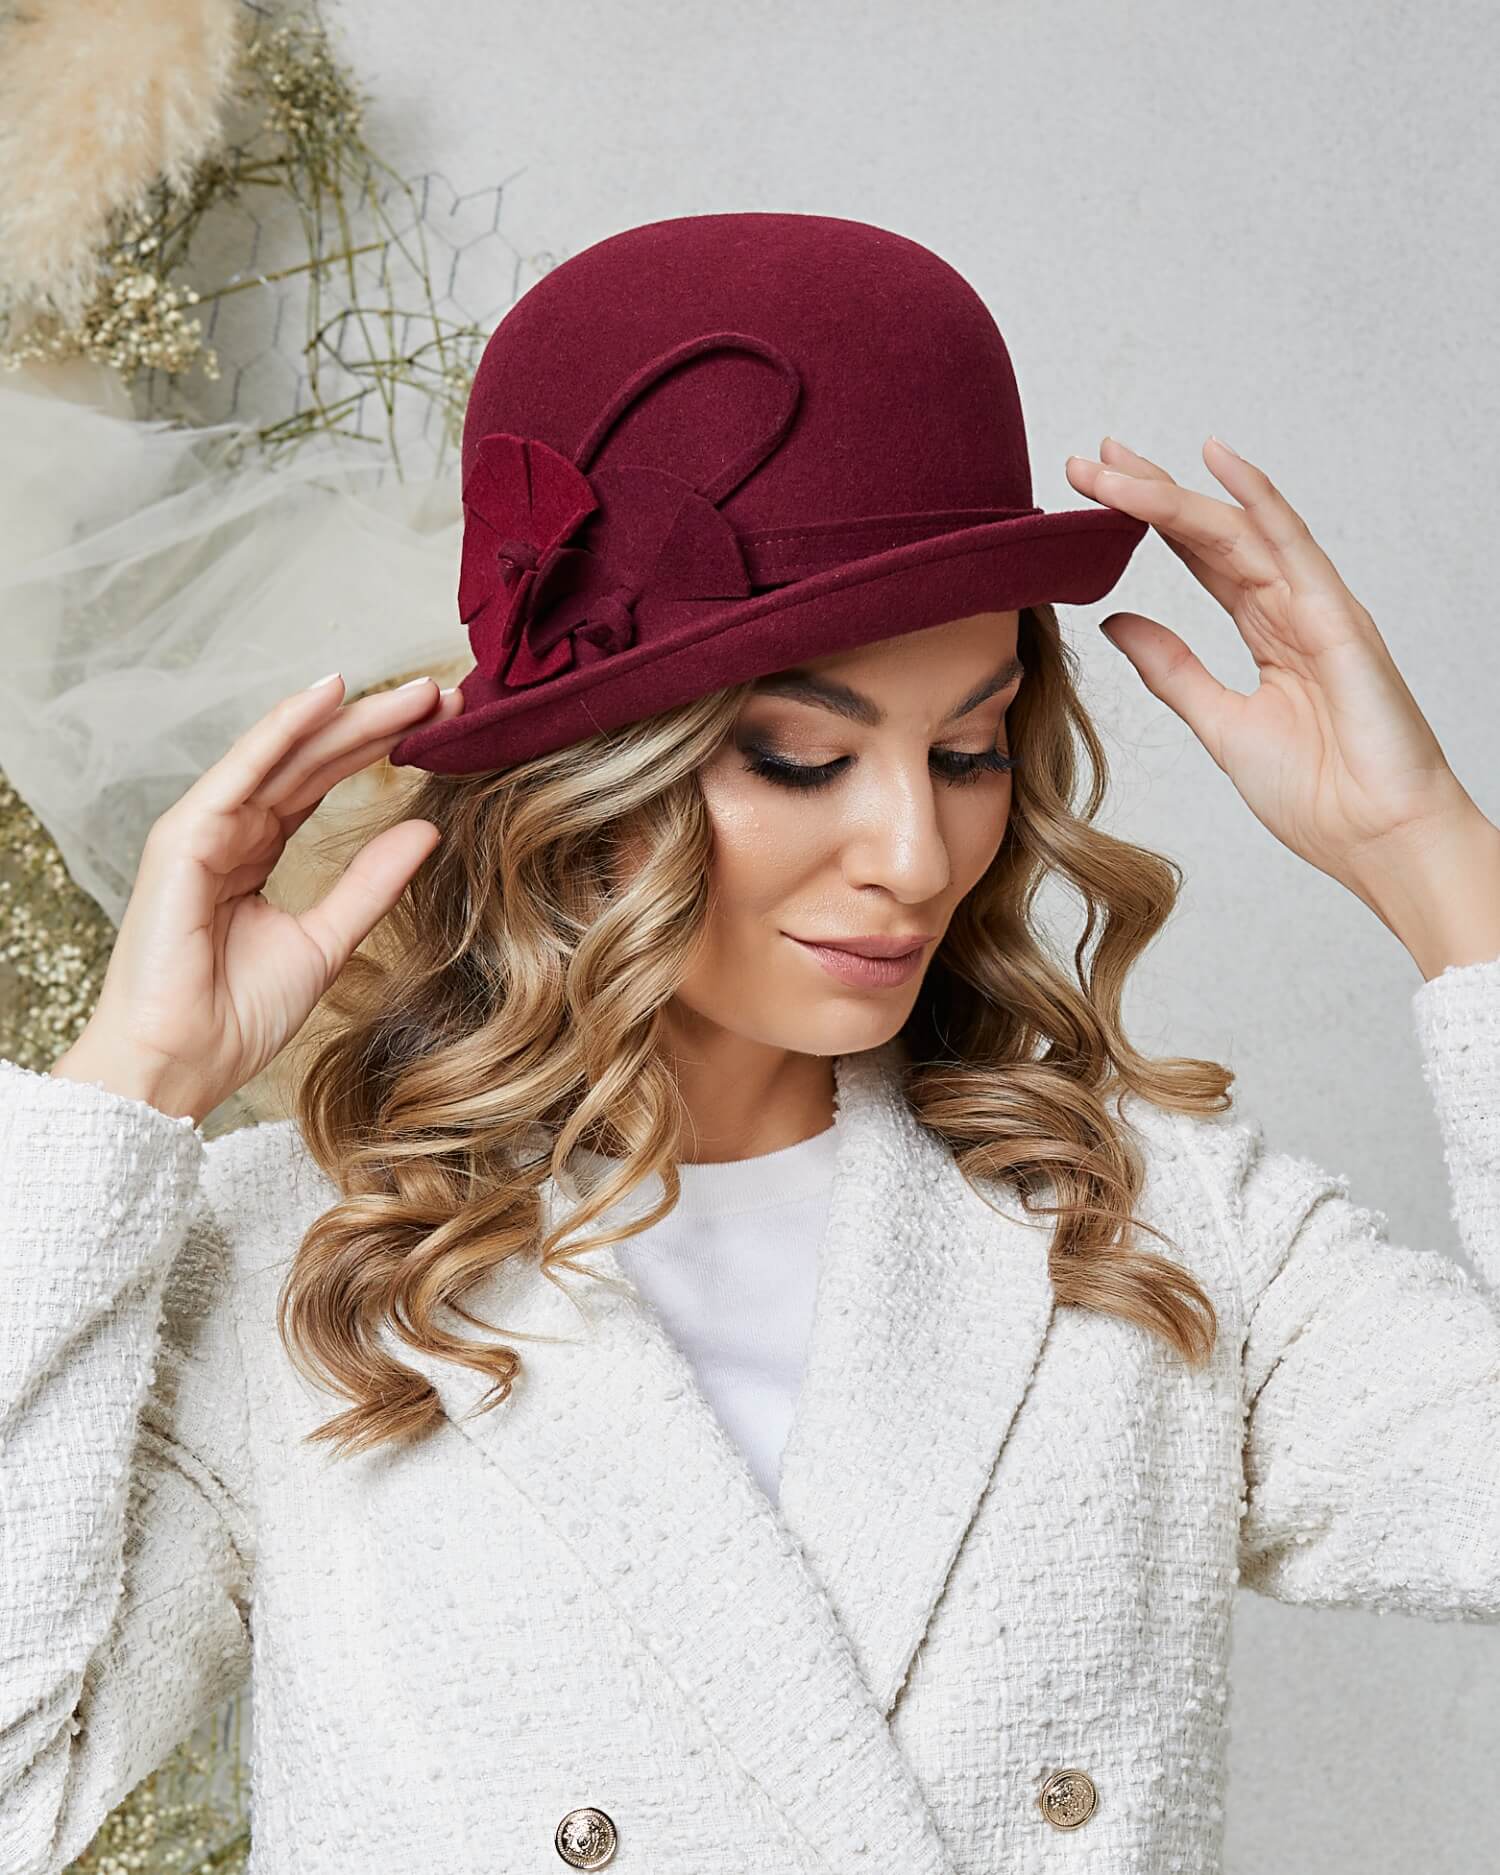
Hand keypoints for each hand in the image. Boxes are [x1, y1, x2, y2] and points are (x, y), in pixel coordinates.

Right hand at [58, 673, 464, 1122]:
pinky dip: (286, 729)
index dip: (381, 750)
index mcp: (255, 850)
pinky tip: (331, 697)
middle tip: (443, 696)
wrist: (183, 1061)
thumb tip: (426, 829)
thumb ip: (371, 882)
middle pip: (313, 760)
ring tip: (414, 692)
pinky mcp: (186, 836)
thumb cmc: (236, 1015)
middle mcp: (229, 829)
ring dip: (350, 717)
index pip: (323, 782)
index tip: (443, 728)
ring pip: (288, 754)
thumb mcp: (328, 940)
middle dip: (379, 724)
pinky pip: (245, 770)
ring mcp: (205, 827)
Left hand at [1065, 435, 1494, 919]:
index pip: (1198, 559)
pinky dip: (1255, 499)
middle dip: (1148, 493)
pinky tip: (1216, 461)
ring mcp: (1316, 608)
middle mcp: (1291, 608)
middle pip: (1209, 533)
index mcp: (1268, 633)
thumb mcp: (1220, 724)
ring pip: (1235, 532)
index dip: (1147, 522)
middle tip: (1089, 461)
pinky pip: (1291, 546)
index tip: (1093, 494)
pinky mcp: (1336, 620)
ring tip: (1114, 464)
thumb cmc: (1318, 795)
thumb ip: (1173, 670)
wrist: (1377, 841)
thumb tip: (1117, 622)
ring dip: (1173, 495)